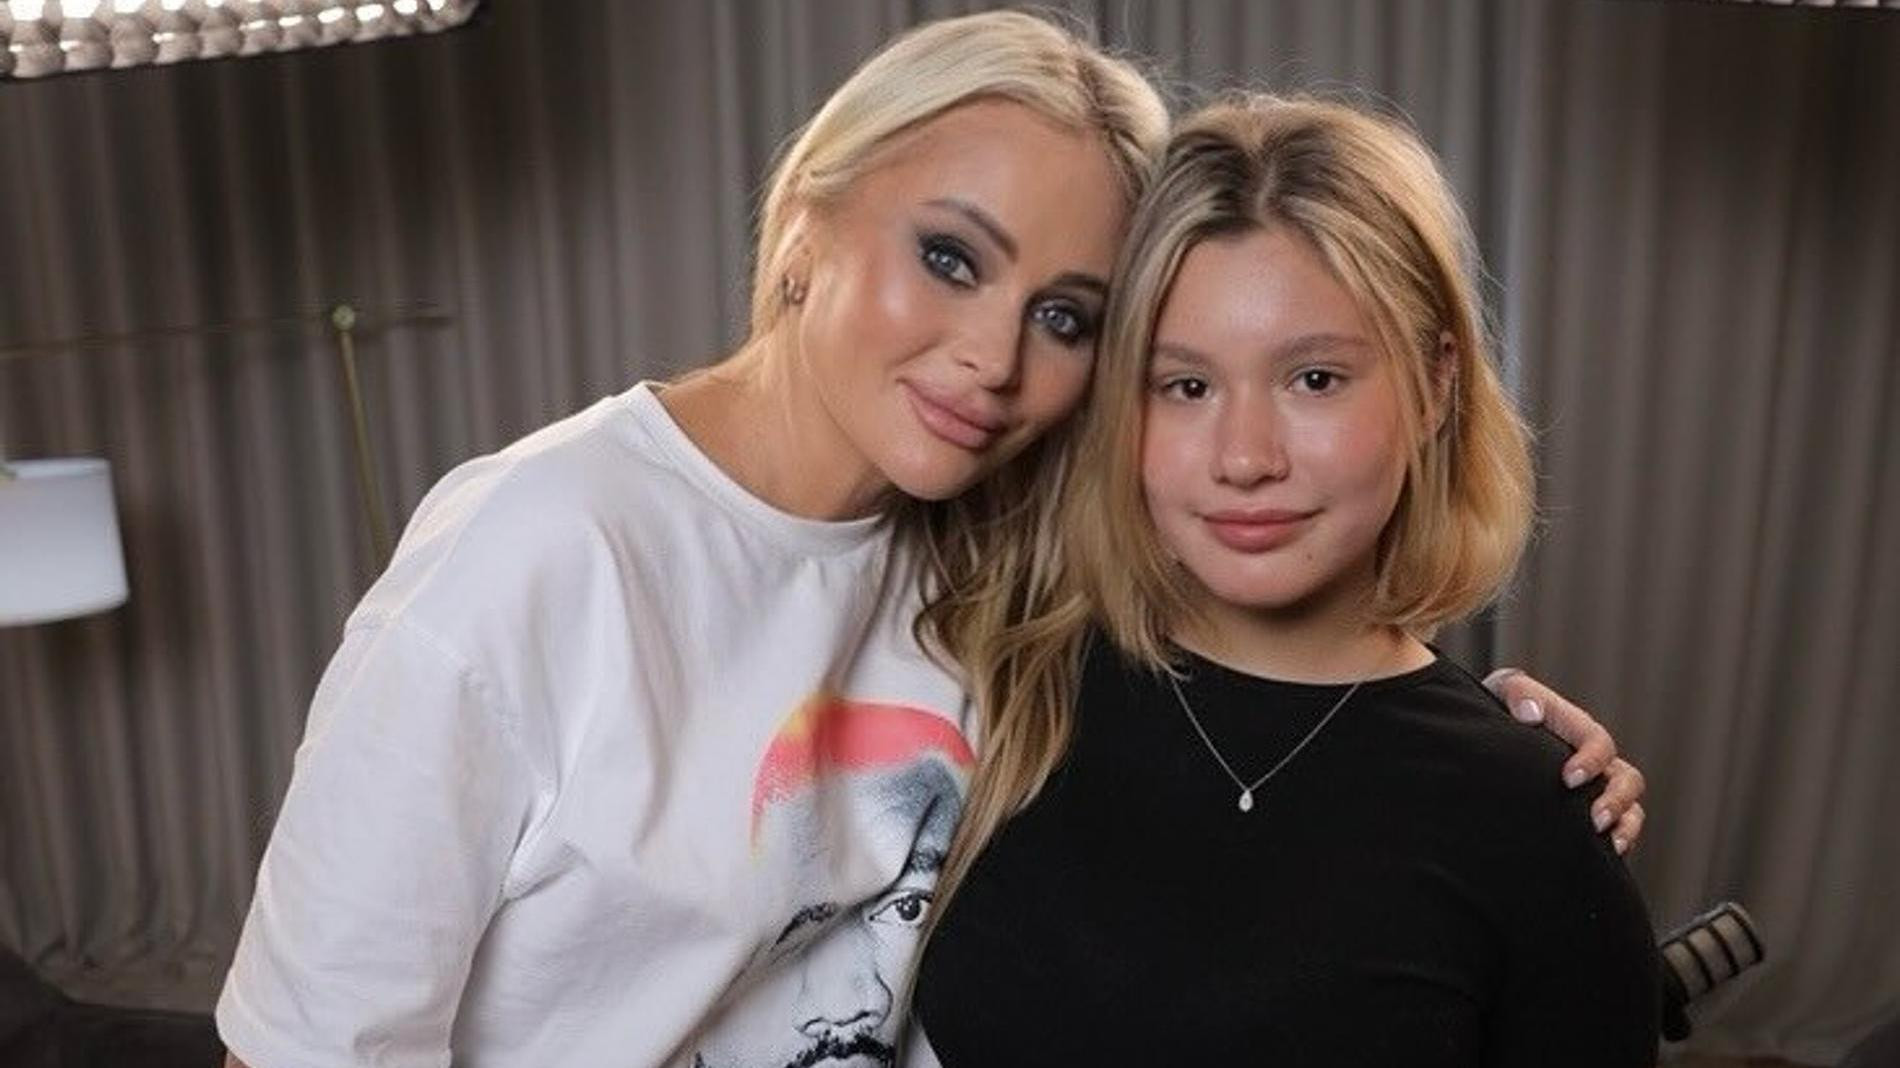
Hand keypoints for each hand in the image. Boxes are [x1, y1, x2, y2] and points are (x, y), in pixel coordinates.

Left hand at [1484, 668, 1646, 854]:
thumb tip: (1531, 713)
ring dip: (1626, 826)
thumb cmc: (1501, 708)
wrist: (1492, 731)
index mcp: (1577, 729)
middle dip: (1616, 801)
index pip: (1599, 742)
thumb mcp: (1505, 691)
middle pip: (1627, 779)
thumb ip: (1518, 693)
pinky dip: (1619, 842)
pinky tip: (1603, 857)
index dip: (1591, 761)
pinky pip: (1618, 829)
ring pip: (1631, 808)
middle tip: (1595, 821)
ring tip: (1611, 845)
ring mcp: (1596, 787)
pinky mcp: (1587, 811)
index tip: (1568, 779)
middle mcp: (1595, 760)